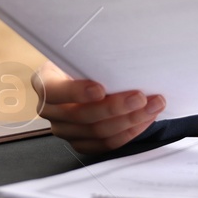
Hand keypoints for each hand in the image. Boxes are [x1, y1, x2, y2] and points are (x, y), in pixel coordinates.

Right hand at [34, 61, 164, 153]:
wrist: (80, 75)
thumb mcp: (79, 54)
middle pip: (82, 116)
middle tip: (141, 97)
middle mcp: (50, 110)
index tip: (101, 89)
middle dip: (116, 107)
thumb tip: (120, 57)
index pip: (54, 92)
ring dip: (130, 121)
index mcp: (45, 83)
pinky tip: (144, 120)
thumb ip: (90, 59)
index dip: (77, 92)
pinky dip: (129, 133)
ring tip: (152, 106)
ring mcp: (65, 130)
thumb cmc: (81, 61)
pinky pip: (106, 144)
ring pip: (98, 133)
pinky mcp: (81, 142)